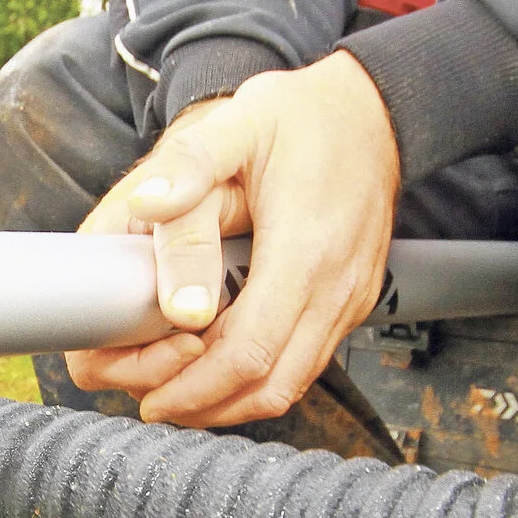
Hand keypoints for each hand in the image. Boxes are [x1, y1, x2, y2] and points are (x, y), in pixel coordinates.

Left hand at [67, 50, 398, 425]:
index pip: (249, 352)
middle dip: (205, 406)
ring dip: (231, 401)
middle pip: (271, 385)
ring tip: (178, 397)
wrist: (374, 111)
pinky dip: (259, 379)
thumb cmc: (305, 117)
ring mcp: (350, 300)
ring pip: (291, 383)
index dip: (194, 386)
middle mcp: (337, 287)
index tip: (150, 396)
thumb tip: (143, 206)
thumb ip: (187, 168)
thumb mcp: (236, 124)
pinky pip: (305, 362)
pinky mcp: (351, 302)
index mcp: (305, 251)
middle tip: (153, 404)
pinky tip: (218, 368)